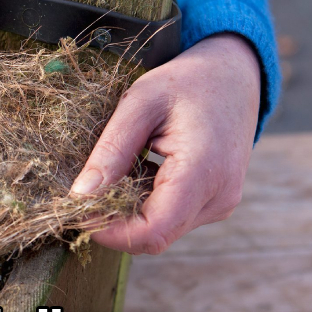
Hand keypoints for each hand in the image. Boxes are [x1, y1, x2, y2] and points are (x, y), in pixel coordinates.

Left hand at [70, 34, 261, 254]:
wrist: (234, 75)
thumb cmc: (187, 82)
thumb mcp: (140, 103)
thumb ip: (111, 151)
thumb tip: (80, 196)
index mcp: (203, 172)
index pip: (152, 231)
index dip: (109, 231)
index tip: (77, 211)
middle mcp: (218, 198)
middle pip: (153, 236)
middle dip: (113, 222)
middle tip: (84, 192)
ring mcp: (219, 204)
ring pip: (160, 230)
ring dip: (127, 212)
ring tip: (116, 170)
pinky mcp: (214, 203)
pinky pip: (170, 218)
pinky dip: (143, 203)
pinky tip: (137, 171)